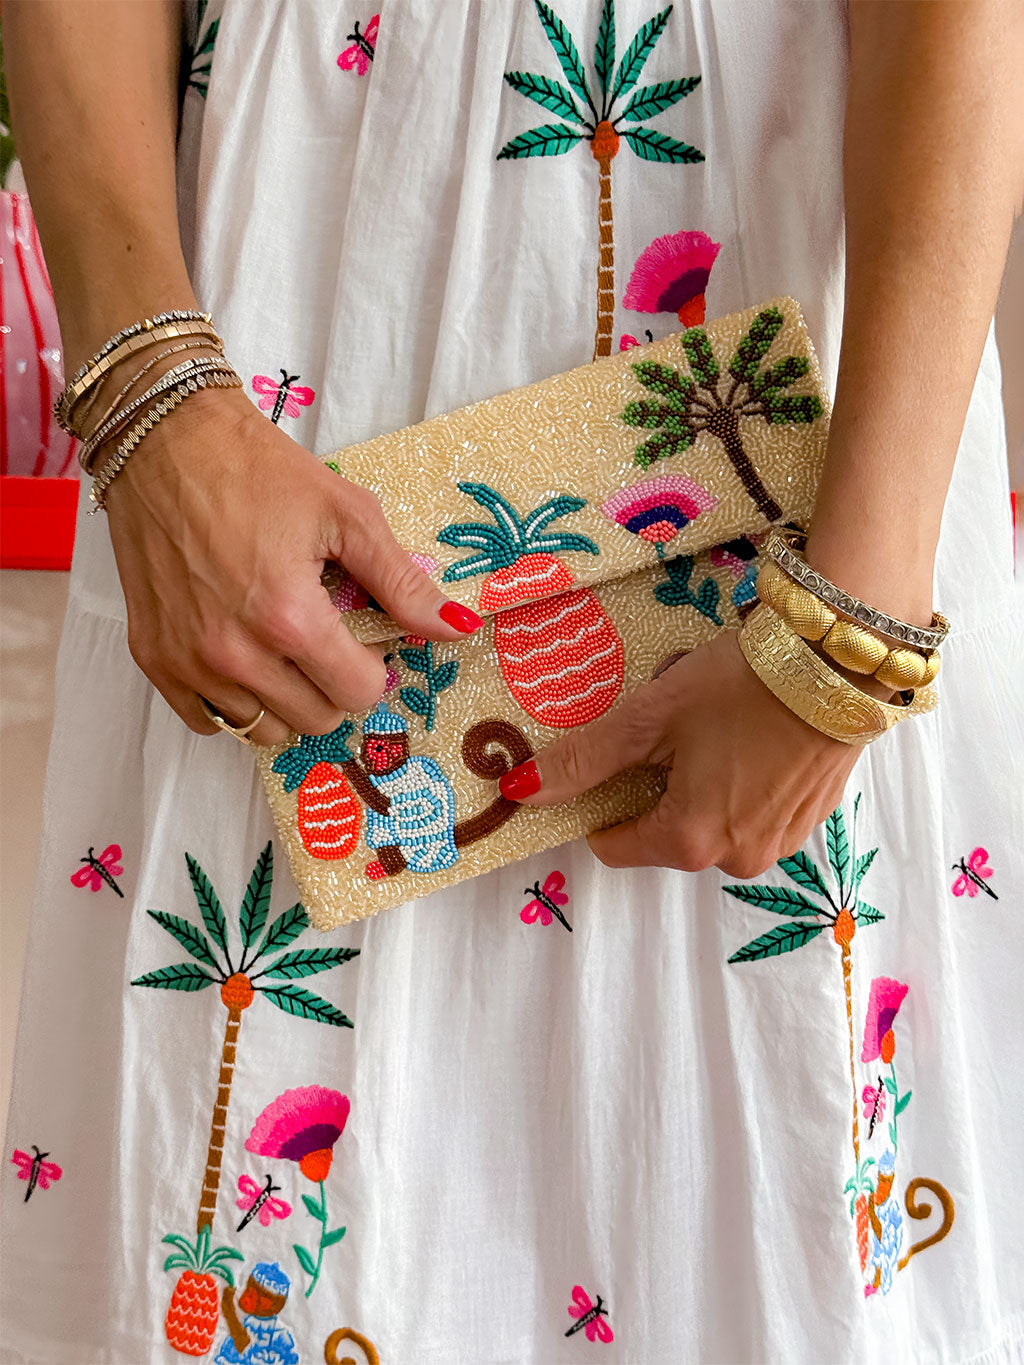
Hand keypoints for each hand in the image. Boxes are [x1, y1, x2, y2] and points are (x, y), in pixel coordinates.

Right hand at [103, 384, 482, 744]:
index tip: (361, 633)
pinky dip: (233, 700)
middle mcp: (235, 653)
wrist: (165, 439)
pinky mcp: (153, 658)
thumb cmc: (258, 469)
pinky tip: (241, 654)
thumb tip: (457, 628)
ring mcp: (188, 661)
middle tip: (323, 635)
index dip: (372, 665)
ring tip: (280, 644)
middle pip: (315, 719)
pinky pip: (208, 720)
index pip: (359, 693)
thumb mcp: (346, 515)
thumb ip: (402, 582)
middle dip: (333, 684)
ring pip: (263, 729)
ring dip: (284, 698)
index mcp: (289, 618)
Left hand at [498, 631, 861, 877]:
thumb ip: (585, 760)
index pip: (615, 846)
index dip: (601, 802)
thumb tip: (520, 791)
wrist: (843, 660)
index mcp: (690, 841)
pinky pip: (754, 808)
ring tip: (718, 718)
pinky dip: (743, 776)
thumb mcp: (650, 716)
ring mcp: (781, 842)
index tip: (612, 755)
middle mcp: (737, 859)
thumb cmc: (739, 685)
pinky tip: (753, 728)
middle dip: (658, 780)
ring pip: (712, 816)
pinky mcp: (813, 818)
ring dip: (701, 777)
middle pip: (665, 830)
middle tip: (675, 721)